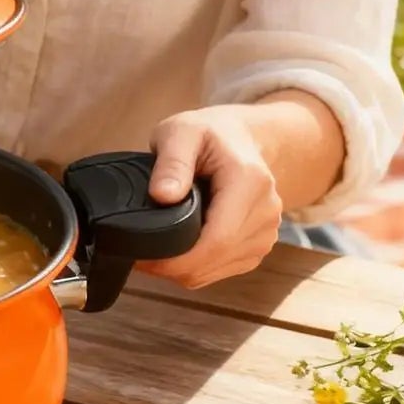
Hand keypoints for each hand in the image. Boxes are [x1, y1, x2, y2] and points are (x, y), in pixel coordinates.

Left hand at [136, 106, 282, 287]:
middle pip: (214, 260)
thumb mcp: (183, 131)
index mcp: (249, 183)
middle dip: (171, 265)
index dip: (176, 258)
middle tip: (138, 250)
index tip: (142, 255)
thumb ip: (172, 162)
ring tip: (157, 243)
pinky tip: (180, 245)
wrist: (244, 139)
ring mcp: (265, 233)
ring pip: (215, 271)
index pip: (217, 240)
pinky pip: (222, 270)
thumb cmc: (211, 134)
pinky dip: (197, 266)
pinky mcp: (258, 247)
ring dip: (183, 267)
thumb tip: (162, 195)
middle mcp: (265, 213)